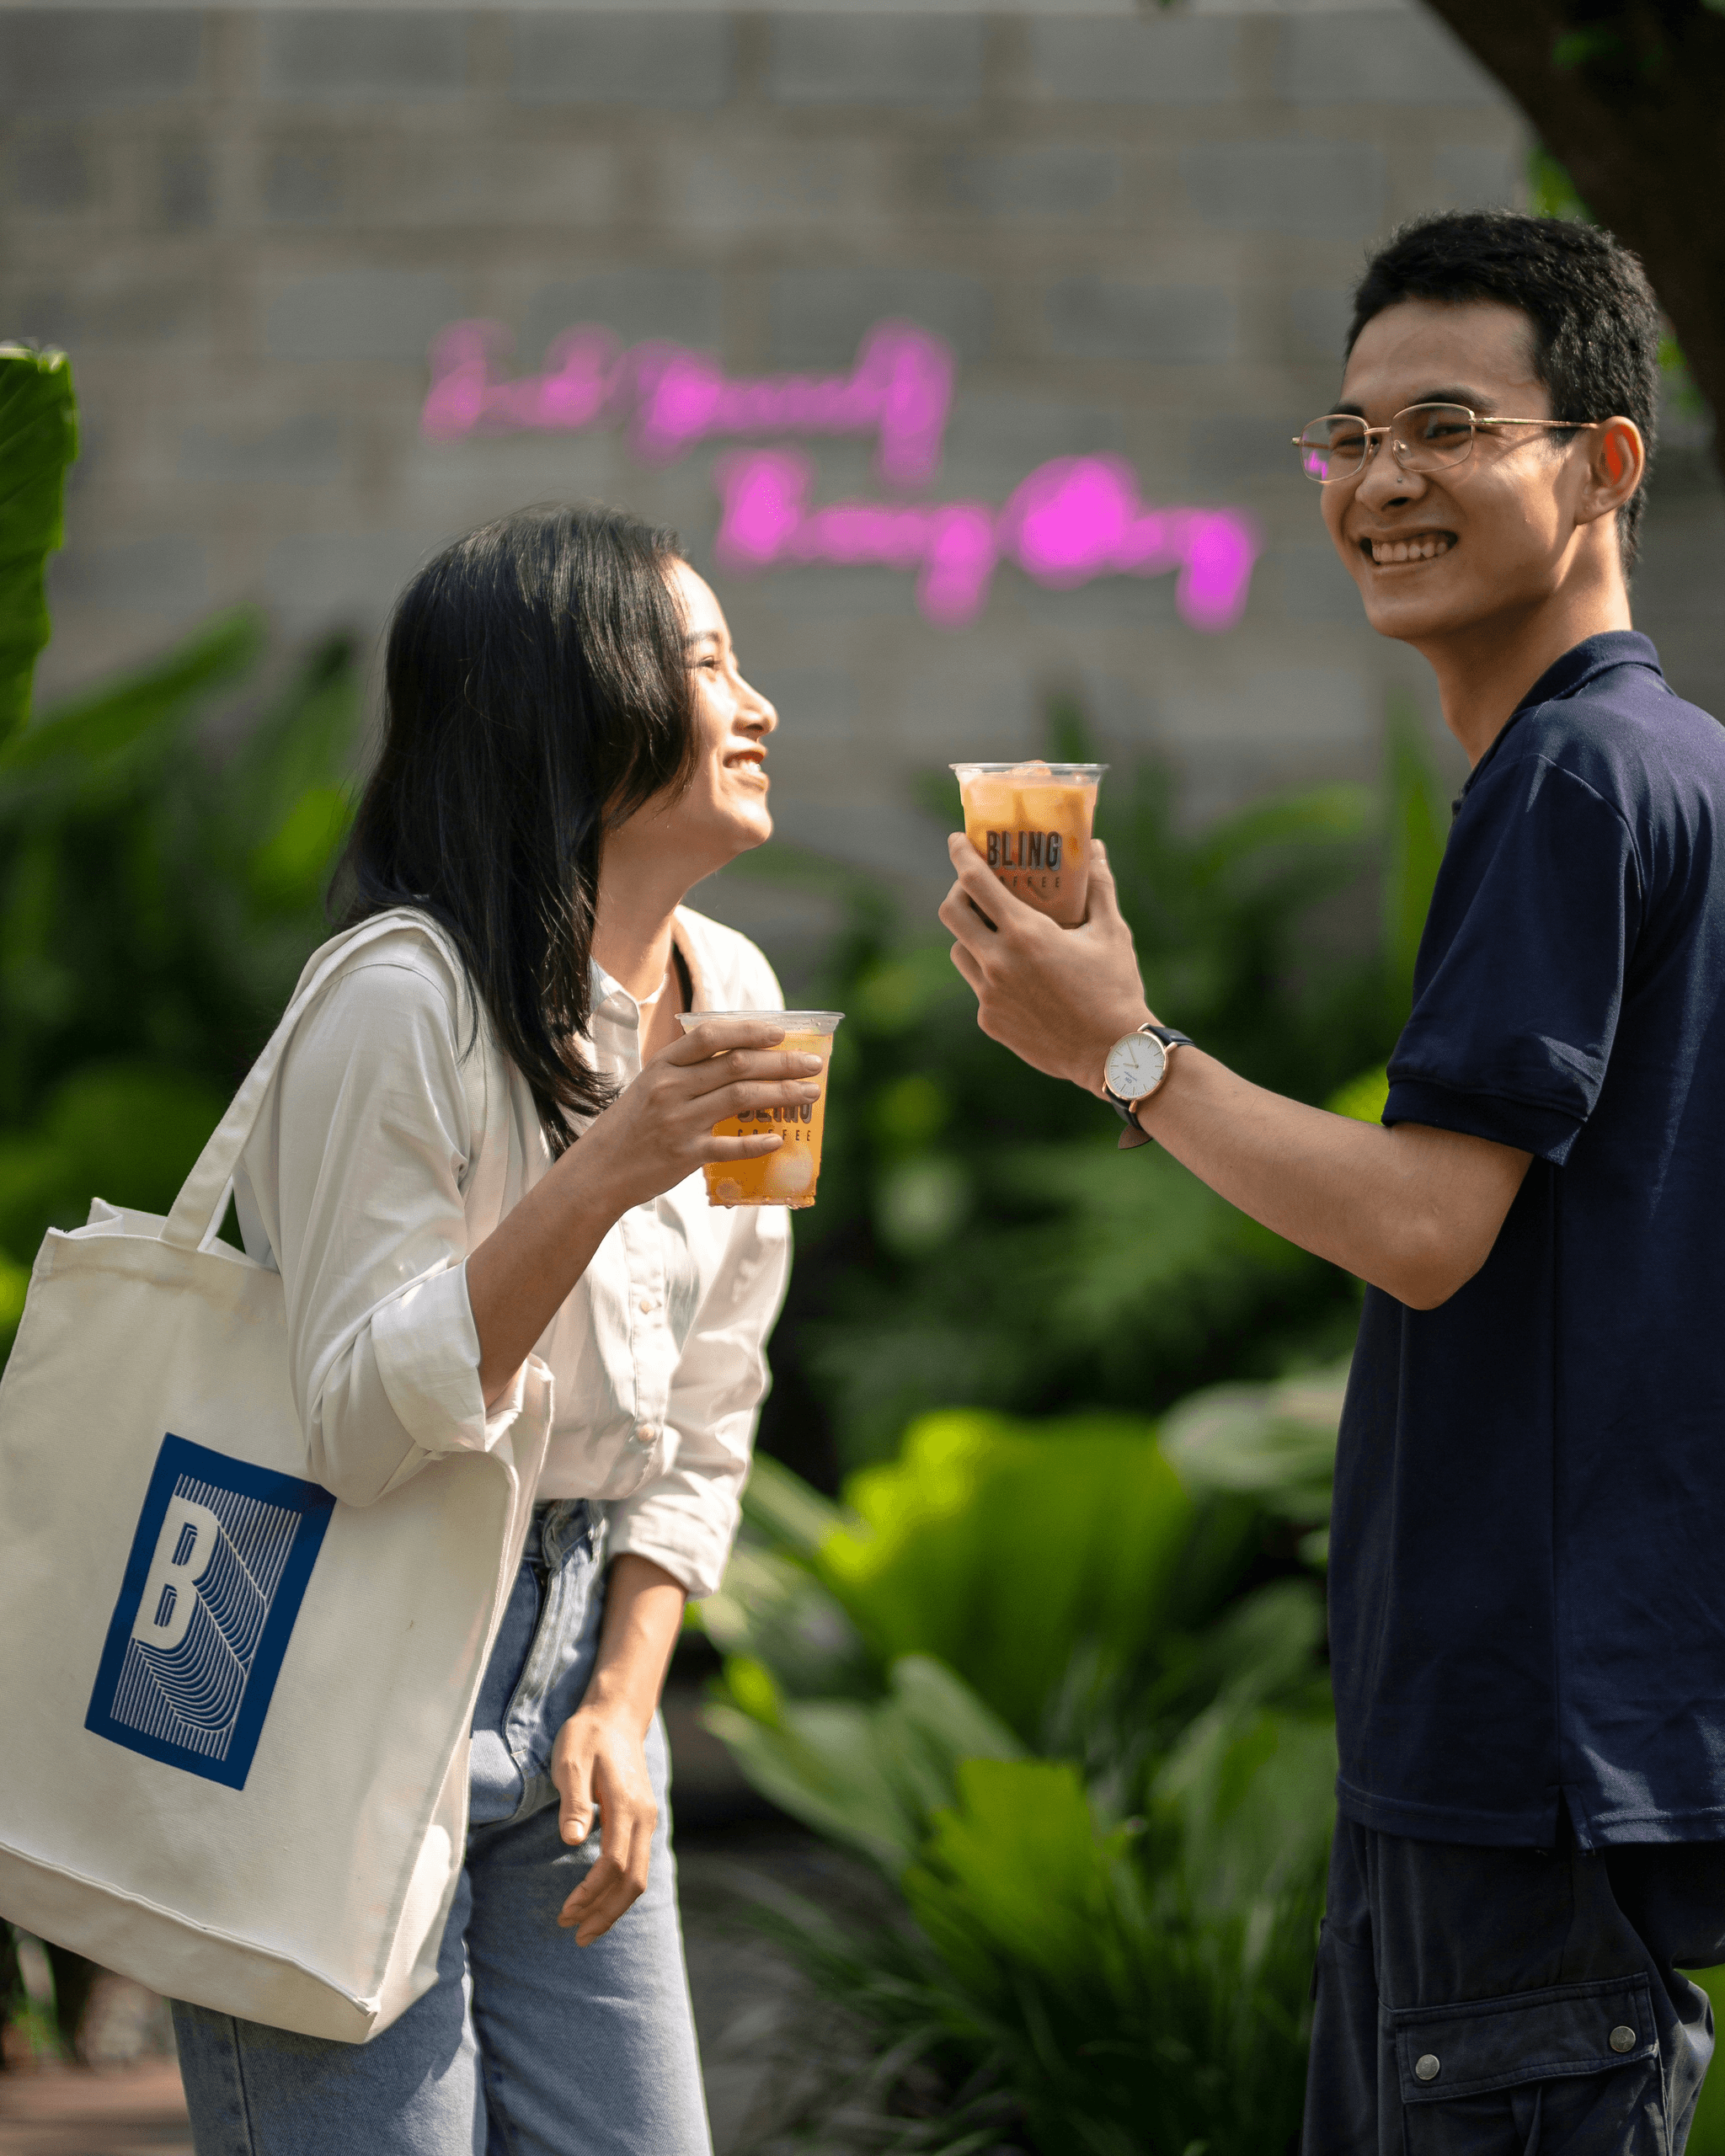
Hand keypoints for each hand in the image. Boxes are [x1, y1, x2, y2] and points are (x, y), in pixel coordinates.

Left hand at [551, 1704, 657, 1945]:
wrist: (615, 1716)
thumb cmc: (587, 1736)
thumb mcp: (571, 1760)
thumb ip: (572, 1800)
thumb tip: (571, 1840)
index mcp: (627, 1805)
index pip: (613, 1864)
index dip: (590, 1893)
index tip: (564, 1911)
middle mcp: (644, 1817)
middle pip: (633, 1881)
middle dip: (604, 1913)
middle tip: (574, 1935)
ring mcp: (647, 1820)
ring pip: (639, 1877)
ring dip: (613, 1907)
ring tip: (584, 1928)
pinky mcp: (642, 1821)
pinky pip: (637, 1866)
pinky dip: (620, 1891)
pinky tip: (600, 1902)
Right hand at [577, 1018, 823, 1213]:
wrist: (598, 1171)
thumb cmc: (631, 1126)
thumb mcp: (650, 1087)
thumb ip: (688, 1072)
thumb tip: (743, 1060)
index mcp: (663, 1066)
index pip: (711, 1035)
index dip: (750, 1030)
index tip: (781, 1033)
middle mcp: (671, 1088)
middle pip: (738, 1065)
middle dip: (783, 1063)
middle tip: (814, 1065)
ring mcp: (679, 1121)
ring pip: (742, 1098)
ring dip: (782, 1094)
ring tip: (810, 1094)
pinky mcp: (685, 1155)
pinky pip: (730, 1146)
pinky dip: (758, 1142)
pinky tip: (779, 1139)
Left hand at [938, 835, 1152, 1091]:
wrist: (1112, 1054)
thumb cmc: (1116, 989)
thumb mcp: (1112, 932)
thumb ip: (1099, 886)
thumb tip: (1097, 849)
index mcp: (1025, 934)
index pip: (975, 882)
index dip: (961, 855)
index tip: (957, 840)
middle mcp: (998, 962)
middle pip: (951, 913)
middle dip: (959, 893)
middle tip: (976, 889)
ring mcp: (989, 995)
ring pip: (960, 952)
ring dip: (972, 936)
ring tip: (998, 932)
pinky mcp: (990, 1021)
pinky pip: (979, 987)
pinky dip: (991, 974)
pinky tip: (1019, 976)